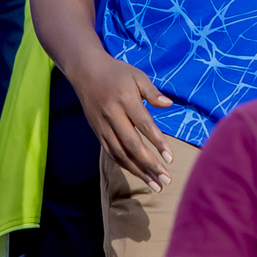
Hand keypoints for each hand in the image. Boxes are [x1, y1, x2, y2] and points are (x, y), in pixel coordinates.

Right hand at [72, 52, 175, 187]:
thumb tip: (169, 104)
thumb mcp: (137, 76)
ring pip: (121, 154)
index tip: (170, 158)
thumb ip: (152, 92)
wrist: (86, 72)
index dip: (158, 142)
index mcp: (125, 100)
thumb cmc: (117, 73)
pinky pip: (112, 152)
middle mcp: (113, 115)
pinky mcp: (97, 132)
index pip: (144, 125)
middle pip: (132, 145)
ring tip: (156, 185)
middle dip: (150, 164)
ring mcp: (103, 126)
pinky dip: (125, 165)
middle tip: (166, 179)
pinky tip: (139, 174)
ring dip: (139, 171)